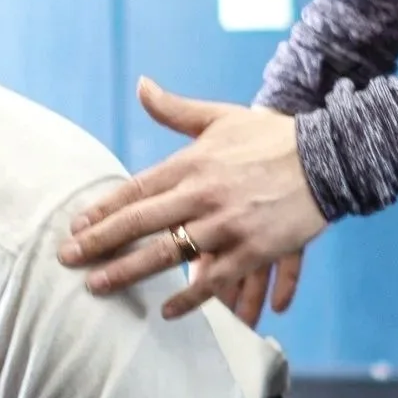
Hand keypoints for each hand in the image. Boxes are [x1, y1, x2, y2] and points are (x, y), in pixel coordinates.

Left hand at [59, 81, 325, 321]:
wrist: (330, 158)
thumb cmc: (272, 137)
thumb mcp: (221, 118)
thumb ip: (176, 109)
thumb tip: (141, 85)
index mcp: (192, 163)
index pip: (135, 190)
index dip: (102, 211)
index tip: (74, 228)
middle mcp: (203, 195)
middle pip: (140, 224)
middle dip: (99, 244)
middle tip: (67, 261)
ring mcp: (227, 225)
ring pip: (167, 255)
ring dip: (128, 273)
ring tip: (97, 288)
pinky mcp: (253, 250)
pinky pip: (213, 281)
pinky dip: (188, 299)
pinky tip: (165, 312)